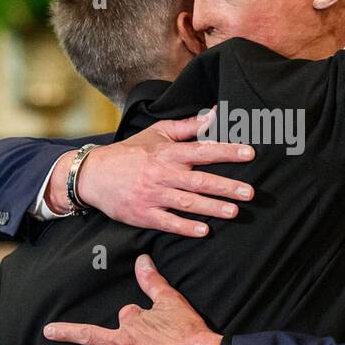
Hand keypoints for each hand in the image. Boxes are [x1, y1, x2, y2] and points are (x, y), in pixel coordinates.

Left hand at [43, 255, 222, 344]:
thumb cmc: (186, 329)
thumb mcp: (170, 299)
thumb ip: (152, 280)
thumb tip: (141, 259)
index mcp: (131, 322)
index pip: (124, 313)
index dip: (133, 315)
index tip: (144, 317)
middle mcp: (122, 344)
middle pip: (90, 336)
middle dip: (67, 333)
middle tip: (48, 332)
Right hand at [45, 111, 254, 236]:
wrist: (94, 174)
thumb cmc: (130, 152)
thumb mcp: (157, 133)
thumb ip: (187, 126)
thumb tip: (214, 114)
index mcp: (168, 152)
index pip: (202, 150)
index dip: (226, 151)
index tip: (249, 153)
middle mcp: (162, 173)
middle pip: (199, 180)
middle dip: (226, 186)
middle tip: (250, 192)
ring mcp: (153, 195)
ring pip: (187, 202)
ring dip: (212, 207)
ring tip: (234, 212)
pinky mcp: (144, 214)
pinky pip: (167, 222)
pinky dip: (185, 227)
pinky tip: (203, 231)